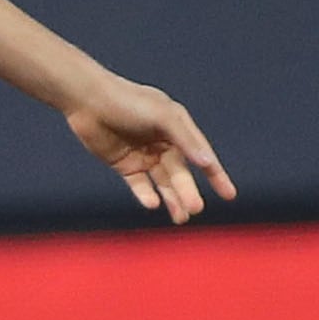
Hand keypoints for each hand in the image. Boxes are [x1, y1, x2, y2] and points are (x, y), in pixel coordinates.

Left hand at [65, 77, 233, 224]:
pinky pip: (140, 185)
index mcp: (177, 128)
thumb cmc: (129, 102)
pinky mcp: (124, 164)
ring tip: (181, 218)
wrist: (89, 101)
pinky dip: (146, 195)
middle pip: (180, 174)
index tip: (229, 195)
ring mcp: (144, 155)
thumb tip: (208, 163)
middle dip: (188, 192)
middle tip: (195, 210)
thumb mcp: (164, 116)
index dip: (216, 175)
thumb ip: (187, 140)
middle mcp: (163, 143)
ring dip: (172, 200)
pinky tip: (153, 203)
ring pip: (163, 183)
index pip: (201, 156)